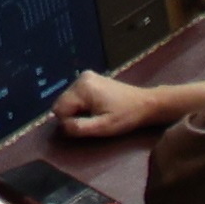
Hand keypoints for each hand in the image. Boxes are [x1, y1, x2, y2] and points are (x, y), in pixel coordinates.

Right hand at [53, 71, 195, 141]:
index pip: (59, 109)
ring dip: (77, 111)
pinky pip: (76, 95)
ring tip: (96, 115)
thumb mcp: (103, 127)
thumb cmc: (126, 117)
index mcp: (82, 87)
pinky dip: (82, 104)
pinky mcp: (90, 78)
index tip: (86, 127)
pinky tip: (97, 108)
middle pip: (63, 102)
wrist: (145, 104)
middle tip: (92, 121)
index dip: (69, 122)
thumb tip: (61, 126)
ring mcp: (86, 76)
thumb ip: (79, 127)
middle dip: (73, 115)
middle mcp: (81, 78)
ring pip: (68, 99)